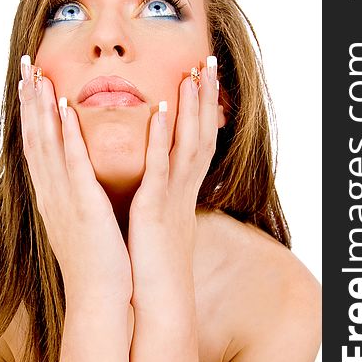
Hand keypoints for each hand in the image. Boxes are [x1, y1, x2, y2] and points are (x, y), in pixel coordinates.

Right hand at [18, 56, 132, 307]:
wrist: (99, 297)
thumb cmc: (96, 262)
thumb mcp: (81, 224)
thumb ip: (78, 198)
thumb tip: (81, 180)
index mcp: (53, 197)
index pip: (37, 147)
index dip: (32, 115)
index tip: (31, 85)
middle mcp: (51, 193)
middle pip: (35, 138)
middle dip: (29, 101)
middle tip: (25, 67)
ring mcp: (64, 198)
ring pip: (48, 145)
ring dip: (42, 109)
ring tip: (39, 75)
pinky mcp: (84, 205)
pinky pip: (74, 164)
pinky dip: (67, 135)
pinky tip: (65, 110)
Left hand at [128, 58, 219, 314]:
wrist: (158, 301)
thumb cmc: (155, 263)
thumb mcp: (160, 221)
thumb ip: (159, 197)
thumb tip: (153, 182)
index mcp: (180, 190)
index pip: (196, 141)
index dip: (202, 110)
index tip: (201, 79)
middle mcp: (182, 188)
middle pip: (200, 133)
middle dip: (205, 97)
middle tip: (208, 61)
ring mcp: (171, 197)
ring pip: (188, 143)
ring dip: (192, 107)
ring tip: (193, 72)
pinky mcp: (156, 208)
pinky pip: (161, 167)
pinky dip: (163, 138)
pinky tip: (164, 109)